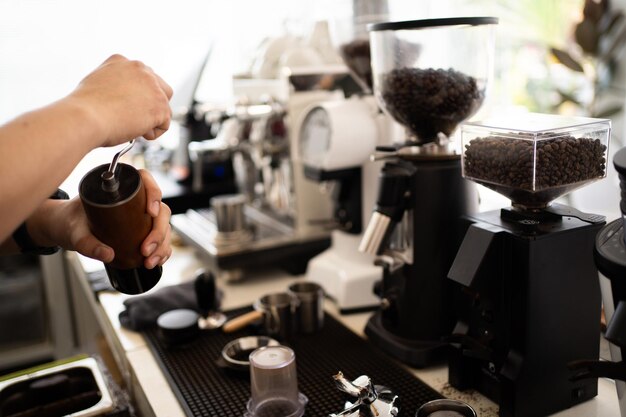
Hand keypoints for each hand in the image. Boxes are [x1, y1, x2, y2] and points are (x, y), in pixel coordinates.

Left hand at [40, 170, 171, 267]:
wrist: (67, 229)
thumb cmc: (71, 222)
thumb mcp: (75, 233)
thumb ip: (88, 244)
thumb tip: (109, 255)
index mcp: (121, 189)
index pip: (145, 180)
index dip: (154, 192)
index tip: (150, 211)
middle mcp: (136, 201)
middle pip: (160, 210)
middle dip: (158, 232)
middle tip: (146, 249)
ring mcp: (142, 217)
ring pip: (164, 227)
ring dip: (162, 245)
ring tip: (149, 261)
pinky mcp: (142, 232)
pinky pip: (160, 240)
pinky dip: (162, 251)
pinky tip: (155, 261)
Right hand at [66, 54, 173, 146]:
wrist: (84, 117)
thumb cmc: (85, 108)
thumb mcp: (95, 85)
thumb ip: (113, 85)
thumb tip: (122, 99)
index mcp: (121, 61)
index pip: (140, 78)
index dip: (136, 96)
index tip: (126, 106)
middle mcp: (139, 68)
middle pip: (160, 87)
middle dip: (152, 104)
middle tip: (135, 117)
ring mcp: (152, 85)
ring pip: (163, 106)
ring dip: (150, 119)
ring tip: (130, 125)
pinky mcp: (160, 104)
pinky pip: (164, 124)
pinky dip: (152, 132)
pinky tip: (135, 131)